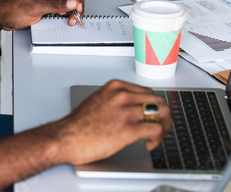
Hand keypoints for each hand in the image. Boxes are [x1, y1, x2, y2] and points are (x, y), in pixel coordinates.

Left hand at [0, 0, 83, 29]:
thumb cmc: (12, 9)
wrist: (2, 17)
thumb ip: (55, 5)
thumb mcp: (35, 8)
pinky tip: (63, 20)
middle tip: (74, 15)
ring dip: (71, 10)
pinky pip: (62, 8)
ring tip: (68, 20)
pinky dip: (66, 14)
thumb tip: (72, 2)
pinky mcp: (48, 7)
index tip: (77, 7)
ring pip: (69, 1)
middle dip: (76, 4)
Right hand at [55, 79, 171, 165]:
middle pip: (158, 101)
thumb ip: (116, 100)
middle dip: (163, 115)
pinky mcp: (129, 129)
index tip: (152, 115)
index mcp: (116, 87)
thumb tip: (133, 107)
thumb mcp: (98, 100)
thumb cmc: (79, 124)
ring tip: (157, 136)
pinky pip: (156, 130)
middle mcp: (123, 95)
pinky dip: (157, 138)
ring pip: (161, 114)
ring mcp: (126, 111)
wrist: (67, 137)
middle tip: (160, 126)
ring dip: (163, 127)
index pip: (147, 91)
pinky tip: (149, 144)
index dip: (154, 105)